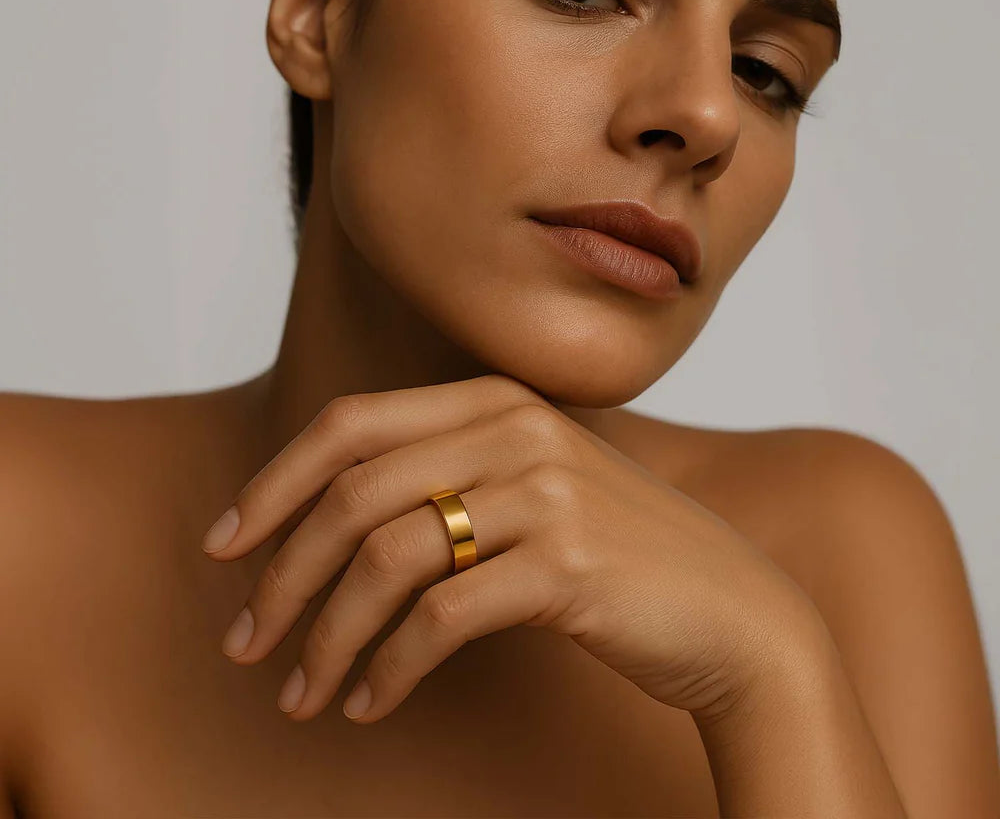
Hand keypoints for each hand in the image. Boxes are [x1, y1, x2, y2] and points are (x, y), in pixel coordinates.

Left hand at [201, 374, 821, 723]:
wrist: (734, 613)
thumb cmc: (618, 558)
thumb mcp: (531, 490)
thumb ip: (449, 477)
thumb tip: (326, 517)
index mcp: (497, 401)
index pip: (350, 424)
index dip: (273, 483)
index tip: (224, 547)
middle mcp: (516, 430)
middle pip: (352, 494)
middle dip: (281, 573)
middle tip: (244, 642)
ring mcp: (545, 492)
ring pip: (386, 559)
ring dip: (326, 636)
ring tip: (300, 694)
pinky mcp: (567, 565)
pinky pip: (441, 617)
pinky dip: (388, 665)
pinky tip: (369, 701)